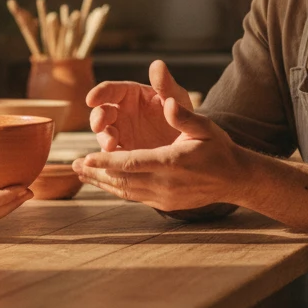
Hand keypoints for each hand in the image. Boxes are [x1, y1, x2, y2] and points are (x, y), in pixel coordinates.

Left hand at [73, 95, 248, 212]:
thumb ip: (184, 116)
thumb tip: (168, 103)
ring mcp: (164, 197)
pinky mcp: (164, 204)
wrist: (235, 179)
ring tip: (80, 173)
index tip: (86, 157)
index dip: (107, 161)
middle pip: (122, 180)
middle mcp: (165, 183)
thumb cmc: (218, 148)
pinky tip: (103, 181)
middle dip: (96, 172)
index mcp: (171, 162)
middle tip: (73, 165)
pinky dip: (116, 189)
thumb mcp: (205, 127)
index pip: (132, 163)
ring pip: (125, 191)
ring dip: (101, 182)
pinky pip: (134, 196)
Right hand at [86, 60, 193, 152]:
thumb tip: (157, 64)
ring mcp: (121, 133)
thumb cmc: (183, 113)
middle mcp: (121, 112)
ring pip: (103, 134)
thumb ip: (165, 84)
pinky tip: (114, 161)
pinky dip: (110, 158)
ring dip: (103, 139)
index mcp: (131, 94)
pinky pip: (113, 155)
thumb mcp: (177, 98)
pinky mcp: (124, 153)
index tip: (91, 99)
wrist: (193, 141)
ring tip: (111, 145)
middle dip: (97, 118)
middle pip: (101, 112)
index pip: (111, 90)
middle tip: (99, 125)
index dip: (99, 93)